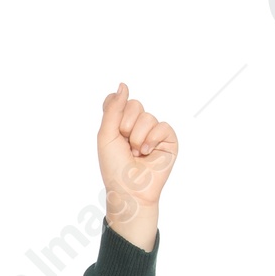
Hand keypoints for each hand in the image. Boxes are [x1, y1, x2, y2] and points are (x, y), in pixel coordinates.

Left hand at [96, 83, 176, 247]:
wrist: (130, 190)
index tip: (114, 129)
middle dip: (126, 125)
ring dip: (138, 137)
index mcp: (120, 125)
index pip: (118, 102)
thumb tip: (123, 85)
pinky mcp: (168, 139)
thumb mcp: (106, 136)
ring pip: (147, 117)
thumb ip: (113, 109)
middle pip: (134, 105)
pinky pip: (162, 126)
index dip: (115, 112)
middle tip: (125, 144)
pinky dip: (152, 140)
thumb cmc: (114, 168)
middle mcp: (137, 126)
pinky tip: (147, 153)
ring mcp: (153, 132)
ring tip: (136, 153)